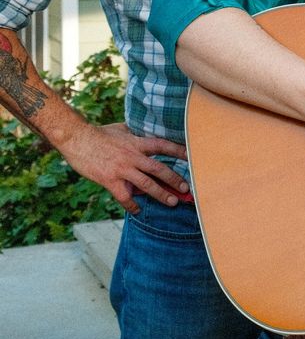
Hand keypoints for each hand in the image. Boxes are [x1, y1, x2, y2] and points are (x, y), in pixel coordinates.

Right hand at [57, 121, 188, 213]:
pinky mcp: (110, 180)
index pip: (164, 146)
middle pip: (159, 169)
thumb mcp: (122, 129)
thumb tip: (145, 130)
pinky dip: (132, 205)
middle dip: (175, 179)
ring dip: (161, 194)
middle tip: (186, 188)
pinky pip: (124, 197)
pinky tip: (138, 210)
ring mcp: (122, 169)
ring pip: (147, 184)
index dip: (180, 151)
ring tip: (172, 202)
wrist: (76, 139)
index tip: (193, 156)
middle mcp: (133, 156)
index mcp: (137, 143)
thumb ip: (135, 133)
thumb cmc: (98, 133)